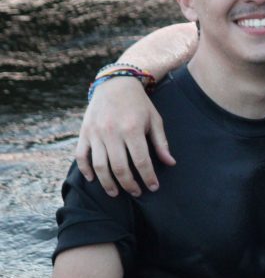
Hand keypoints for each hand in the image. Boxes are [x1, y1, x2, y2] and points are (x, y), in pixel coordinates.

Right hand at [75, 77, 173, 196]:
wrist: (115, 84)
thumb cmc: (139, 104)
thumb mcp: (155, 120)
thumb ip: (161, 143)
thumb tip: (170, 163)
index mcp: (132, 129)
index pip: (141, 161)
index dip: (148, 177)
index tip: (153, 187)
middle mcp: (112, 132)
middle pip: (119, 167)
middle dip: (129, 184)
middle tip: (136, 193)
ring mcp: (96, 133)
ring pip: (99, 166)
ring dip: (107, 183)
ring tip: (115, 193)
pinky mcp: (84, 133)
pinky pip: (81, 156)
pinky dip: (85, 170)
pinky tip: (93, 179)